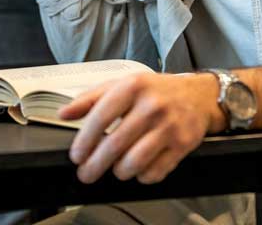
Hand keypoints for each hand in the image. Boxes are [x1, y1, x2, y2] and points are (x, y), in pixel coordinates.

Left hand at [57, 72, 222, 184]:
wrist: (197, 95)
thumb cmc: (154, 91)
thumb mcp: (121, 84)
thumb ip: (90, 98)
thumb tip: (64, 114)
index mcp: (132, 87)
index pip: (100, 117)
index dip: (85, 140)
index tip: (77, 155)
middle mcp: (151, 106)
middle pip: (115, 144)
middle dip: (95, 165)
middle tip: (86, 173)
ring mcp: (169, 126)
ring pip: (134, 162)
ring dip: (119, 172)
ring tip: (114, 169)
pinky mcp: (183, 144)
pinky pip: (156, 172)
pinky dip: (142, 176)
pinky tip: (138, 169)